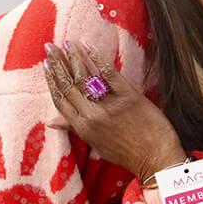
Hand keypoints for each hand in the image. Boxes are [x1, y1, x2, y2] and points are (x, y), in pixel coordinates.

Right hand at [44, 41, 186, 181]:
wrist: (156, 160)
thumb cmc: (127, 155)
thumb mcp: (97, 145)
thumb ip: (75, 129)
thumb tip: (51, 122)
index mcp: (82, 127)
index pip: (60, 100)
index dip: (51, 80)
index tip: (46, 65)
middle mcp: (92, 115)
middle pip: (69, 85)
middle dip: (58, 63)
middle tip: (50, 46)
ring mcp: (109, 105)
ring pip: (85, 77)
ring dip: (74, 58)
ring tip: (66, 43)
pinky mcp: (129, 96)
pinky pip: (109, 74)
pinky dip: (97, 59)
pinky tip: (88, 46)